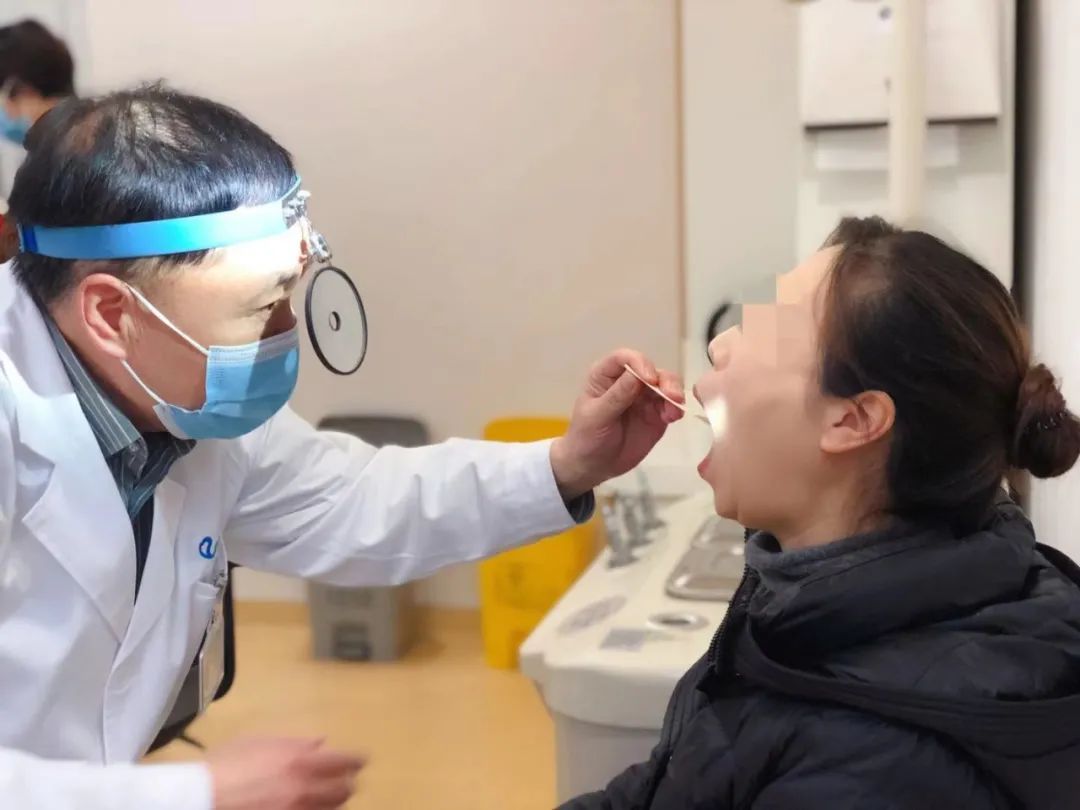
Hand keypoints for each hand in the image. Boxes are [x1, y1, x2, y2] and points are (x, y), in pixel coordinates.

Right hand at [208, 736, 364, 809]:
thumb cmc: (226, 764)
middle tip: (349, 781)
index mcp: (300, 761)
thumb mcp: (258, 742)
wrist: (200, 797)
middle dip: (349, 784)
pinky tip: (313, 809)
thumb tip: (319, 742)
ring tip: (333, 798)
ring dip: (336, 802)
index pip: (344, 761)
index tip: (362, 760)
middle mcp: (304, 789)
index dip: (357, 760)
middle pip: (344, 790)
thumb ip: (293, 742)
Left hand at [551, 349, 683, 499]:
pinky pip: (670, 404)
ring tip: (673, 412)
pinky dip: (675, 408)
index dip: (640, 363)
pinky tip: (673, 418)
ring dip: (674, 393)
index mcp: (606, 375)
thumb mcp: (596, 417)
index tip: (649, 380)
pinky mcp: (656, 413)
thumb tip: (637, 376)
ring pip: (666, 384)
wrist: (594, 465)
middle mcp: (627, 380)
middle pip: (651, 369)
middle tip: (672, 396)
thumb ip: (616, 397)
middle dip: (664, 380)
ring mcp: (644, 396)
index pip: (625, 358)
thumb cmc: (586, 437)